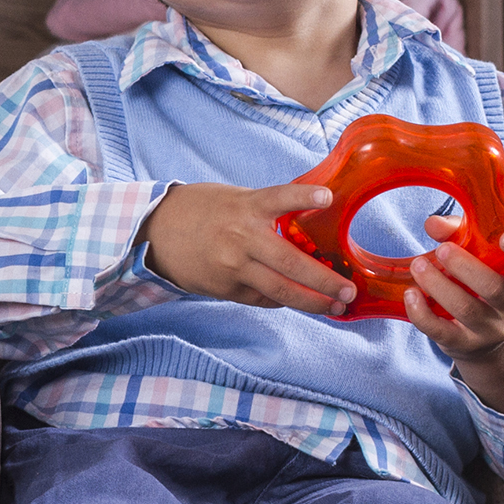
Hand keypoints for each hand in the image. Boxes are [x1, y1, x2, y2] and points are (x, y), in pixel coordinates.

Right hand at [140, 183, 358, 314]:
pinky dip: (281, 299)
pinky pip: (262, 298)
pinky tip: (297, 300)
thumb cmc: (200, 211)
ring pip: (280, 291)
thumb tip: (306, 226)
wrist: (155, 234)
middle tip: (348, 291)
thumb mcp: (234, 199)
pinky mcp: (226, 289)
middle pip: (290, 264)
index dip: (304, 196)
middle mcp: (241, 238)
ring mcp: (233, 268)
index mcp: (246, 207)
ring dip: (311, 302)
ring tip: (335, 308)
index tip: (328, 197)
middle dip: (325, 282)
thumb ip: (266, 212)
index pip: (280, 198)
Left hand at [404, 214, 503, 414]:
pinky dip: (422, 313)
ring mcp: (491, 328)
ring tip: (418, 266)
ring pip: (465, 308)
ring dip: (437, 284)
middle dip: (464, 266)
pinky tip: (411, 294)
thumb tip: (432, 224)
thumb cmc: (484, 282)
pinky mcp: (465, 343)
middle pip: (493, 287)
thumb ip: (460, 233)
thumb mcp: (482, 257)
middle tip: (442, 249)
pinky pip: (441, 331)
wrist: (491, 340)